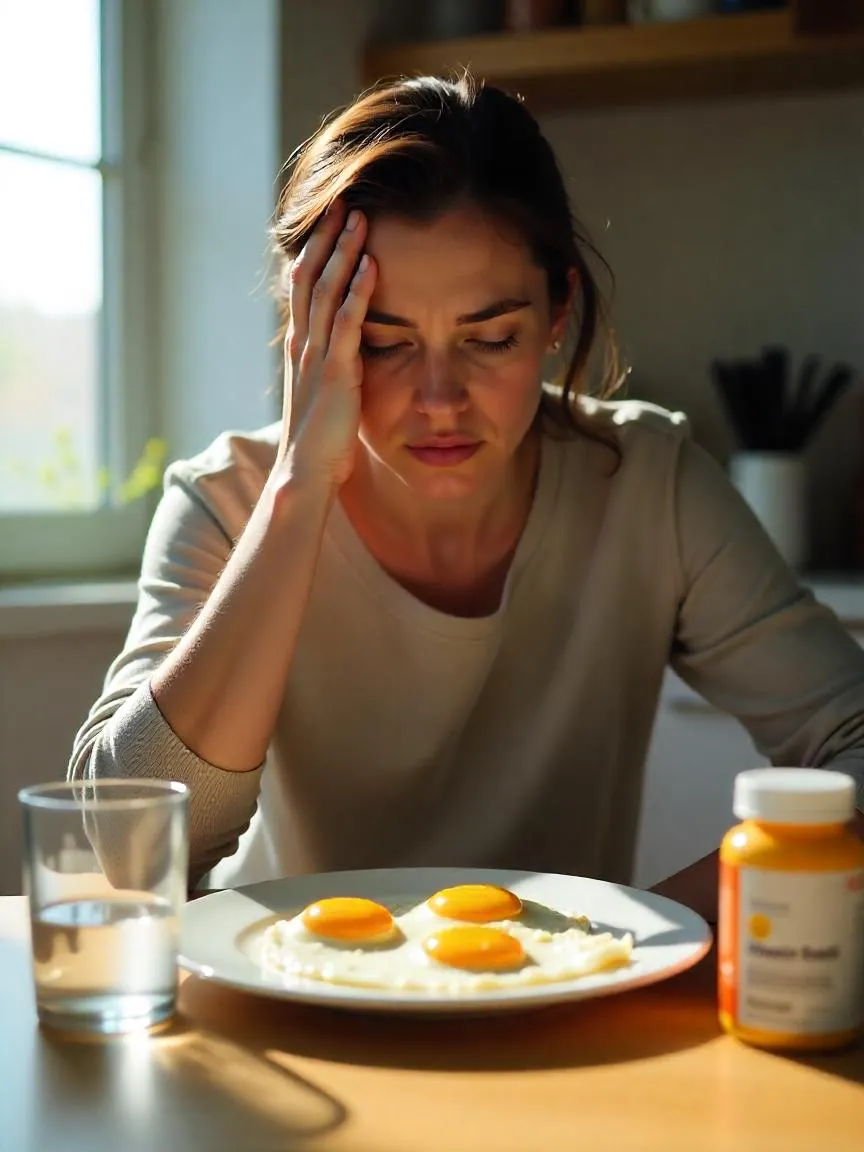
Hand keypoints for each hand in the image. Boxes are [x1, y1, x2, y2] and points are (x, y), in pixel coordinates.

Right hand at [276, 203, 376, 488]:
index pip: (303, 287)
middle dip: (326, 238)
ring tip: (358, 218)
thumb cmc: (320, 439)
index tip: (331, 221)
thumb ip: (333, 365)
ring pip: (326, 292)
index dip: (316, 251)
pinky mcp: (335, 374)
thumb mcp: (325, 392)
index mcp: (300, 347)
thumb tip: (349, 349)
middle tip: (342, 200)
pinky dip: (358, 292)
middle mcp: (302, 345)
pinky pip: (346, 324)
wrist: (305, 472)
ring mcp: (316, 357)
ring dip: (342, 253)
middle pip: (309, 277)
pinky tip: (372, 266)